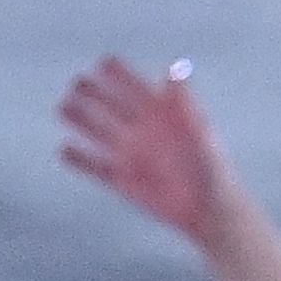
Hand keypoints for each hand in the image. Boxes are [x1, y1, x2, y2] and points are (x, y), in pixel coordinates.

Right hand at [57, 58, 224, 245]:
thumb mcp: (202, 135)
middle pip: (104, 100)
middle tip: (79, 87)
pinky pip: (90, 164)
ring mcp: (127, 152)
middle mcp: (138, 127)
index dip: (116, 71)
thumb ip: (186, 104)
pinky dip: (76, 158)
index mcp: (158, 111)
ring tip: (65, 109)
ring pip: (92, 127)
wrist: (212, 215)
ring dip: (76, 115)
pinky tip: (66, 150)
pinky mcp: (119, 178)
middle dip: (89, 90)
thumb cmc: (215, 173)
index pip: (130, 82)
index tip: (104, 65)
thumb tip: (176, 69)